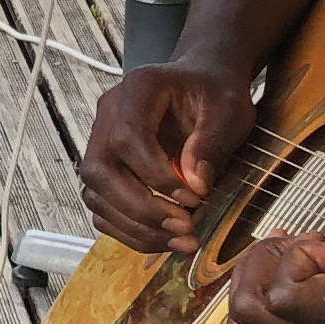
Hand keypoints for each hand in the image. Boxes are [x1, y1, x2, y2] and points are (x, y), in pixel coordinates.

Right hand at [82, 61, 254, 253]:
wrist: (203, 84)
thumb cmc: (216, 93)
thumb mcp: (229, 110)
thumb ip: (212, 142)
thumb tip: (194, 185)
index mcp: (137, 89)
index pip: (127, 138)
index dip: (156, 175)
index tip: (193, 198)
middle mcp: (107, 115)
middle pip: (99, 171)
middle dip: (140, 208)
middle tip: (184, 227)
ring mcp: (101, 142)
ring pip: (95, 194)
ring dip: (134, 226)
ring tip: (181, 240)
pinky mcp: (107, 168)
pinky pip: (102, 208)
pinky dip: (130, 230)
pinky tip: (165, 238)